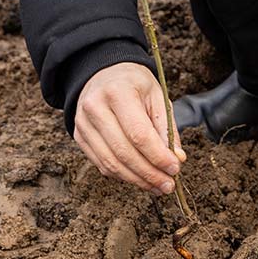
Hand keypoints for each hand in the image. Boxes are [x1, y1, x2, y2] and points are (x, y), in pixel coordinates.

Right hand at [74, 63, 185, 195]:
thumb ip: (166, 127)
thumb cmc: (133, 83)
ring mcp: (83, 123)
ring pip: (111, 163)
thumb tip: (177, 158)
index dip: (158, 156)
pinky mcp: (79, 136)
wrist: (103, 73)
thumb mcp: (156, 95)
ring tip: (157, 186)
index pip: (139, 133)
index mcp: (118, 92)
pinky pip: (101, 164)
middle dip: (149, 174)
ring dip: (137, 180)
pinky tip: (139, 178)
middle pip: (124, 152)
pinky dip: (122, 175)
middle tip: (168, 184)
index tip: (175, 168)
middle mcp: (95, 107)